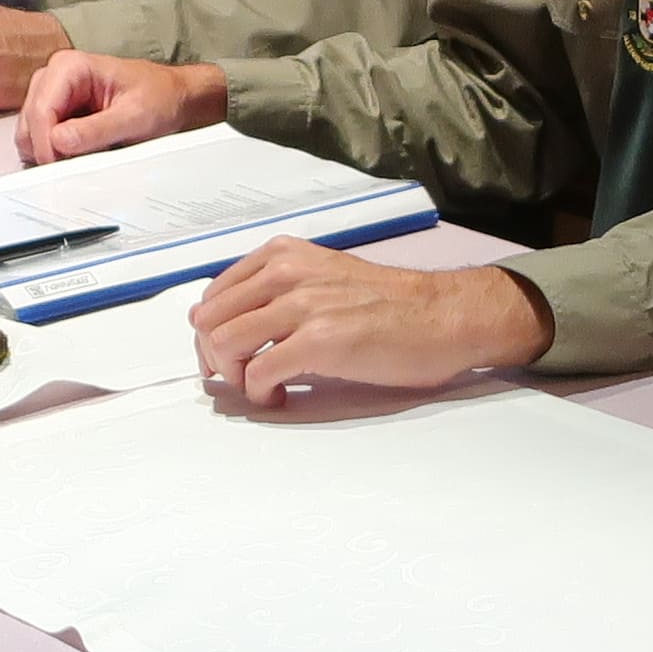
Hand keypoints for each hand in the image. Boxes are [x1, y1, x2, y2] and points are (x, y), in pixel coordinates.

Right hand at [18, 50, 225, 161]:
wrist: (173, 98)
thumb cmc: (159, 99)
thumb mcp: (135, 117)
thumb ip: (96, 130)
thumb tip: (58, 142)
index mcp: (70, 67)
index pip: (41, 110)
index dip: (46, 144)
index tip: (60, 169)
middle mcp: (54, 76)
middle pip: (29, 122)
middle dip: (47, 150)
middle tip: (75, 168)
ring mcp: (51, 94)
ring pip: (30, 133)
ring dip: (49, 153)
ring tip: (84, 159)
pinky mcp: (55, 113)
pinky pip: (40, 139)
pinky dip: (53, 153)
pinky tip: (79, 155)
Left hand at [186, 239, 550, 410]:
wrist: (443, 316)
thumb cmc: (392, 304)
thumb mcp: (324, 277)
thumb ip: (282, 291)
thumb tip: (241, 324)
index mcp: (283, 255)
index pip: (213, 295)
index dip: (211, 332)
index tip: (227, 356)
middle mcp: (285, 273)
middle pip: (209, 320)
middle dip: (214, 357)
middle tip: (239, 377)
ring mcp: (301, 306)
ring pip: (224, 344)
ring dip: (233, 376)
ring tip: (261, 385)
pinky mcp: (318, 342)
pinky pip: (257, 373)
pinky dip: (260, 393)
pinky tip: (280, 396)